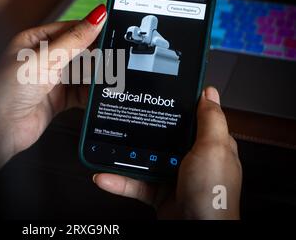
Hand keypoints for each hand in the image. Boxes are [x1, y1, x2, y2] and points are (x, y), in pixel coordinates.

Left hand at [0, 4, 106, 175]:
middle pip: (78, 51)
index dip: (90, 29)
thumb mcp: (45, 58)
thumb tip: (97, 18)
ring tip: (109, 73)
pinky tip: (98, 91)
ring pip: (81, 73)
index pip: (69, 29)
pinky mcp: (57, 100)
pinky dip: (91, 93)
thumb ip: (74, 39)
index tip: (111, 28)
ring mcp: (50, 80)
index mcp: (34, 41)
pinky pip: (80, 93)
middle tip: (114, 55)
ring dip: (94, 74)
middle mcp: (43, 59)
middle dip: (95, 54)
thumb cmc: (6, 91)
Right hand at [93, 87, 241, 218]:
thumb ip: (210, 121)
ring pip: (144, 159)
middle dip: (144, 130)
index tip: (157, 92)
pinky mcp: (158, 192)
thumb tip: (209, 93)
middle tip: (126, 116)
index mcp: (208, 145)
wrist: (195, 232)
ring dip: (124, 157)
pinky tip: (104, 176)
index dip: (177, 105)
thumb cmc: (213, 194)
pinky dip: (118, 181)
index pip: (193, 118)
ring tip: (108, 147)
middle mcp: (191, 159)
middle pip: (164, 136)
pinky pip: (134, 183)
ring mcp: (173, 175)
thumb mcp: (213, 149)